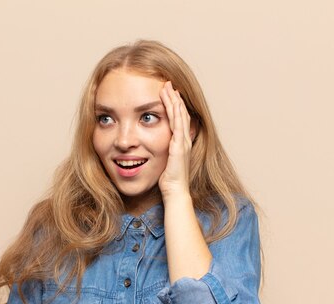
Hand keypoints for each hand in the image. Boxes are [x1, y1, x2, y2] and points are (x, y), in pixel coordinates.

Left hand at [158, 81, 192, 198]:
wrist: (174, 191)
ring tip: (168, 86)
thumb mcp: (163, 161)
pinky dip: (174, 110)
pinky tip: (171, 101)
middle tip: (168, 83)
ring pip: (180, 115)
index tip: (168, 93)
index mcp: (180, 142)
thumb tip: (148, 148)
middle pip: (181, 112)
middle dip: (174, 97)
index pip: (178, 119)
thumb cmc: (167, 180)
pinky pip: (177, 123)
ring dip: (174, 99)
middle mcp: (184, 139)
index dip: (174, 105)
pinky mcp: (179, 145)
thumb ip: (160, 152)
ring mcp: (183, 141)